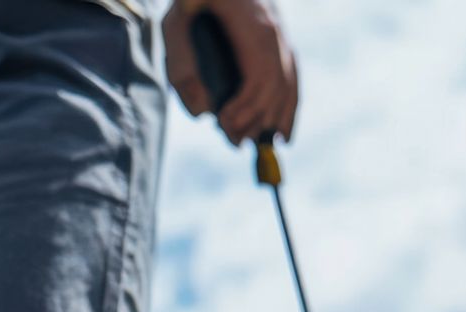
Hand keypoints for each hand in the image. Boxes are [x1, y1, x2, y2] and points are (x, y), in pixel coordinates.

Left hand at [164, 0, 298, 145]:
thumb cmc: (190, 5)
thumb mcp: (174, 32)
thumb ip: (184, 75)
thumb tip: (206, 113)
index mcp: (250, 27)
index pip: (259, 75)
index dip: (244, 105)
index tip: (223, 121)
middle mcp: (273, 30)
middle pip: (276, 85)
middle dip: (257, 119)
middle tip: (234, 140)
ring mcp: (280, 34)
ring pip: (289, 84)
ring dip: (276, 119)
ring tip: (260, 143)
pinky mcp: (280, 40)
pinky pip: (292, 78)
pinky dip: (289, 107)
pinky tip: (284, 133)